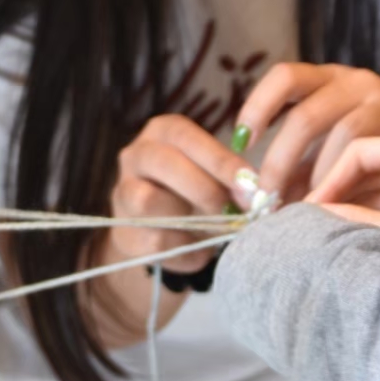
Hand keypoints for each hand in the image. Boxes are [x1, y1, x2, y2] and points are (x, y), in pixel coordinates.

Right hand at [105, 115, 251, 274]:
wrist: (164, 232)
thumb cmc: (198, 192)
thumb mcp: (214, 175)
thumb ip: (231, 178)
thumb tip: (256, 193)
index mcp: (162, 132)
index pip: (185, 136)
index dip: (219, 159)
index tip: (250, 183)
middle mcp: (135, 155)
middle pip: (162, 163)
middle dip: (205, 188)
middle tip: (235, 209)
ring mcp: (123, 194)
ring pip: (148, 200)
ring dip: (188, 217)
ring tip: (216, 227)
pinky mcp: (124, 233)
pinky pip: (155, 240)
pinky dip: (186, 248)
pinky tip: (200, 248)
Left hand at [234, 63, 379, 203]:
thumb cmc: (370, 145)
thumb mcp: (330, 138)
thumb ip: (295, 160)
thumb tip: (252, 195)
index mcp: (331, 79)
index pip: (286, 77)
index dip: (258, 106)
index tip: (239, 142)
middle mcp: (360, 83)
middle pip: (307, 117)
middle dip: (281, 163)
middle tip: (267, 200)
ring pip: (345, 141)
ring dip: (321, 181)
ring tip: (306, 210)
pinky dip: (361, 188)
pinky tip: (349, 210)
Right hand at [308, 130, 379, 262]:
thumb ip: (354, 221)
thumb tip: (310, 217)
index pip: (360, 151)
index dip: (329, 181)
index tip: (307, 208)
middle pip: (370, 164)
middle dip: (340, 193)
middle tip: (310, 219)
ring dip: (356, 205)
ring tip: (325, 229)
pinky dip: (376, 213)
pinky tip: (352, 232)